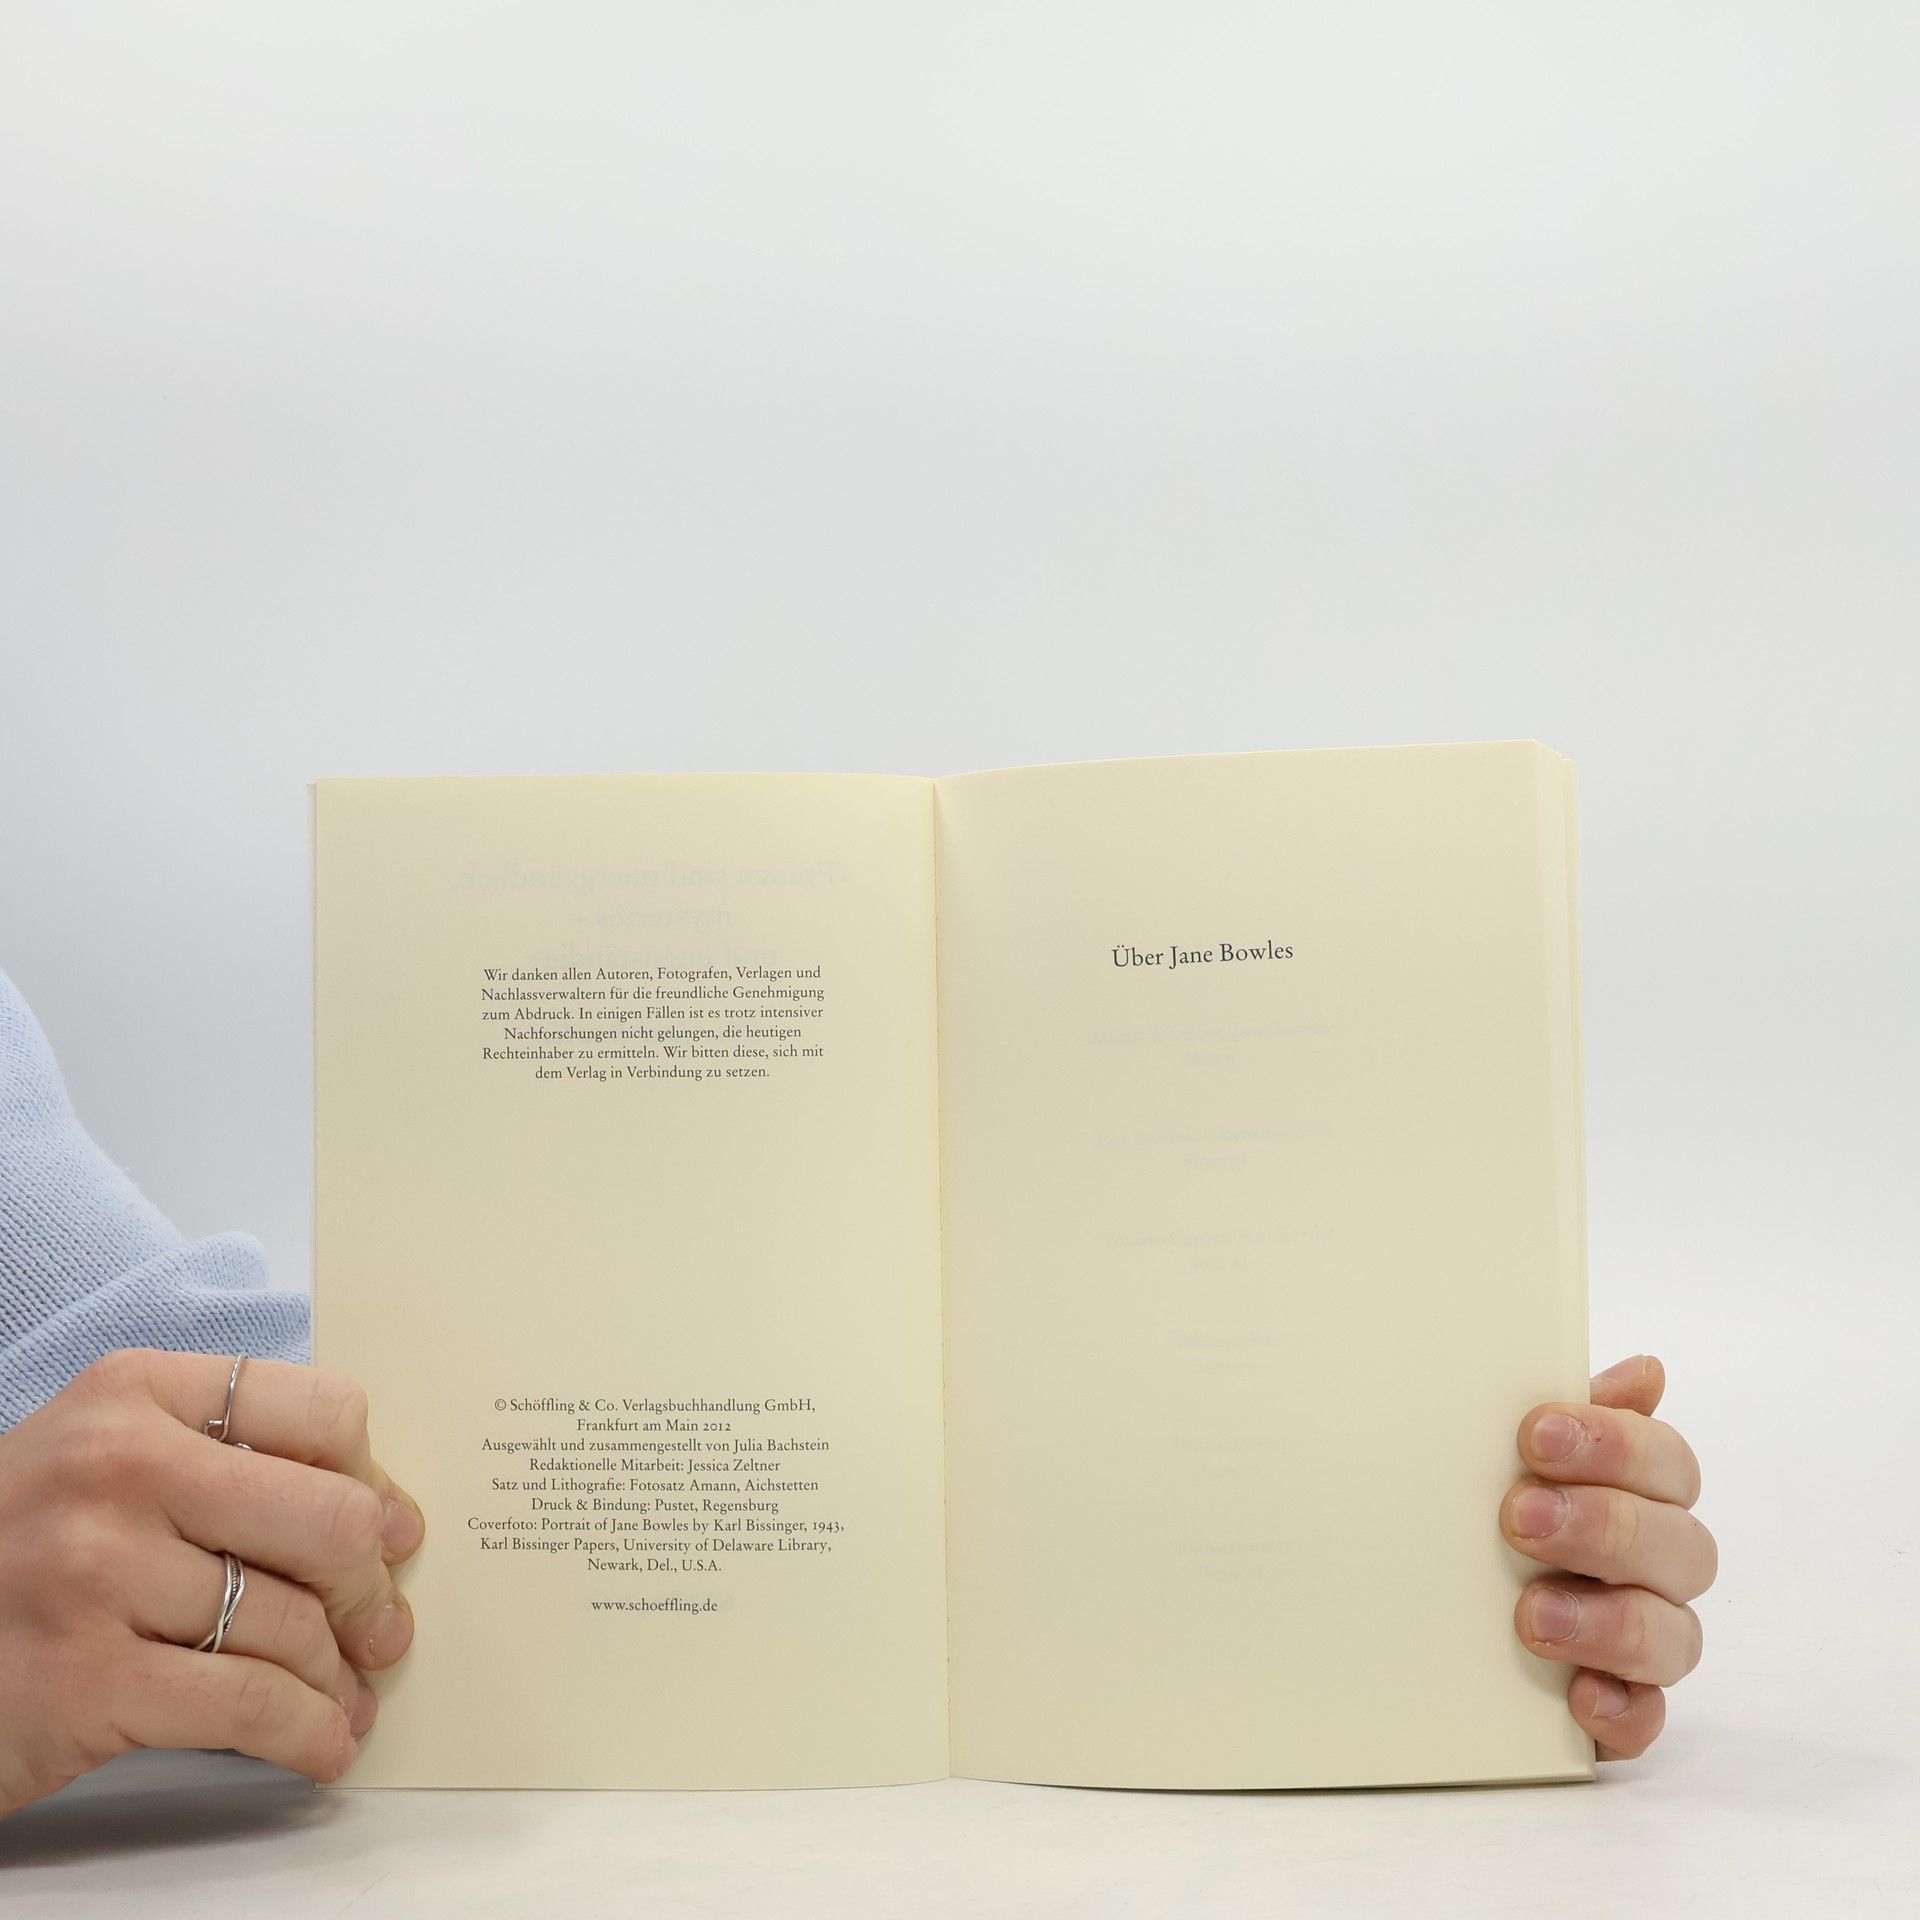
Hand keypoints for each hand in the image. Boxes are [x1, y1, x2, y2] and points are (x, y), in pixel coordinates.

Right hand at [0, 1349, 424, 1816]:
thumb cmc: (18, 1547)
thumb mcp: (103, 1460)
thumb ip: (225, 1462)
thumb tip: (382, 1517)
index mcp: (134, 1394)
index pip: (321, 1410)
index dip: (371, 1479)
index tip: (389, 1528)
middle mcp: (118, 1467)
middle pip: (328, 1518)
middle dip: (370, 1588)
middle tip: (378, 1626)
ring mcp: (97, 1572)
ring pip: (293, 1622)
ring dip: (337, 1675)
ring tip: (343, 1694)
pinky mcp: (85, 1680)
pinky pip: (250, 1705)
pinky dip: (307, 1732)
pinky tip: (321, 1743)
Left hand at [1502, 1353, 1715, 1759]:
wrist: (1434, 1609)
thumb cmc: (1494, 1505)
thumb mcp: (1513, 1454)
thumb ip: (1571, 1414)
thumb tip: (1646, 1370)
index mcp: (1639, 1493)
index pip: (1667, 1461)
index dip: (1615, 1444)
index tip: (1537, 1434)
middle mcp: (1655, 1567)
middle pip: (1682, 1546)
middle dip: (1604, 1526)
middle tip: (1518, 1516)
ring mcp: (1644, 1641)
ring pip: (1673, 1636)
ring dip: (1609, 1621)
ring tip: (1531, 1612)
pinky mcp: (1621, 1710)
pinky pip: (1647, 1721)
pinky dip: (1620, 1710)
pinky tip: (1577, 1696)